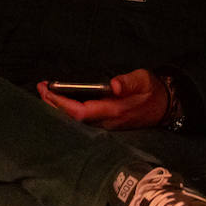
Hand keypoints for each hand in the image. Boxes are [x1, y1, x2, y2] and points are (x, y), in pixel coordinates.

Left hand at [36, 69, 167, 130]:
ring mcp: (105, 125)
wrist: (165, 106)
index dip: (62, 103)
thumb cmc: (152, 90)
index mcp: (114, 110)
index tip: (49, 90)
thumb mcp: (143, 80)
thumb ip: (129, 82)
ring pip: (75, 121)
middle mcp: (107, 121)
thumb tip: (115, 85)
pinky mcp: (106, 123)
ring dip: (58, 107)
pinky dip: (67, 110)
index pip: (81, 111)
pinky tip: (60, 100)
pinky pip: (81, 119)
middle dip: (54, 104)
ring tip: (46, 92)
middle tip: (41, 88)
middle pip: (72, 119)